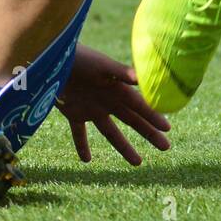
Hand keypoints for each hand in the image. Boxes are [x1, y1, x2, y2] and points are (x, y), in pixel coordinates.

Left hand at [56, 44, 169, 165]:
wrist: (52, 58)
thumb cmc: (79, 58)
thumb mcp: (101, 65)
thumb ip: (119, 72)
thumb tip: (139, 79)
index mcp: (117, 88)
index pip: (140, 106)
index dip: (153, 116)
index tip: (168, 128)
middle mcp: (107, 100)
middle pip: (132, 120)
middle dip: (149, 133)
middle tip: (166, 147)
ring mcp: (92, 108)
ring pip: (111, 132)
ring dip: (124, 147)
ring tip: (138, 162)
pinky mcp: (74, 113)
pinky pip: (79, 133)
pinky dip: (82, 146)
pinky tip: (87, 160)